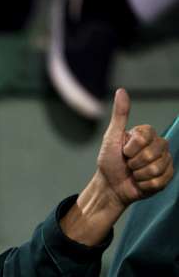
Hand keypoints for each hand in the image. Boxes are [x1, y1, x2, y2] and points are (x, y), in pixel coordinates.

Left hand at [96, 88, 173, 208]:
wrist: (110, 186)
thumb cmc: (109, 162)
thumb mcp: (111, 137)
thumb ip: (120, 115)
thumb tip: (121, 90)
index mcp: (147, 134)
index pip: (145, 137)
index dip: (130, 148)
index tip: (123, 151)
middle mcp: (159, 145)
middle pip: (152, 153)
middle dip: (134, 162)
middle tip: (128, 164)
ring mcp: (164, 161)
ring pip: (156, 168)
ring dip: (138, 174)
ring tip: (133, 173)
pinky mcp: (166, 177)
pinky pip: (159, 181)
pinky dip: (144, 184)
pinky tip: (139, 182)